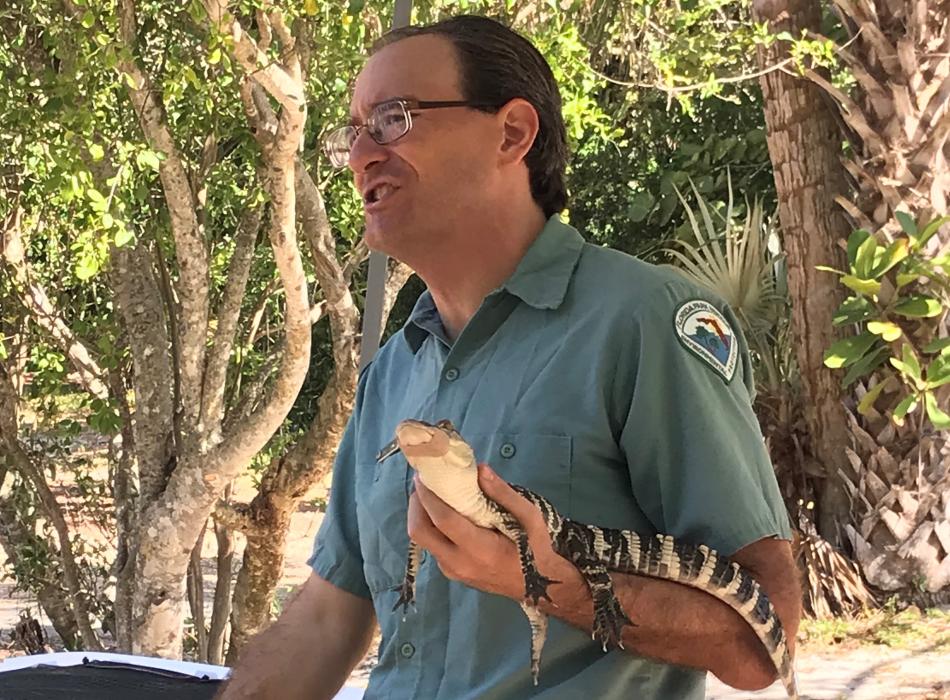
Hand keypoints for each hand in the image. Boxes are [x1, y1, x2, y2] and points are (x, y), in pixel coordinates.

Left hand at [407, 464, 585, 603]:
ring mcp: (452, 571)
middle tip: (423, 483)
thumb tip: (480, 469)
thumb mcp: (530, 517)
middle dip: (416, 504)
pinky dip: (430, 526)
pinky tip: (442, 512)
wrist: (539, 586)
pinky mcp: (451, 573)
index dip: (428, 496)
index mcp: (480, 550)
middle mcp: (459, 563)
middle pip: (420, 532)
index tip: (423, 475)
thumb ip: (504, 493)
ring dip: (421, 514)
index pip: (443, 520)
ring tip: (431, 493)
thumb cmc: (536, 549)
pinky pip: (432, 546)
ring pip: (422, 541)